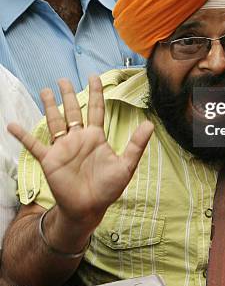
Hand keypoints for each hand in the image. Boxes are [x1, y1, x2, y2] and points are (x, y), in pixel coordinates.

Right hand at [7, 77, 152, 226]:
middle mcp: (78, 138)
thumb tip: (150, 124)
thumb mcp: (126, 165)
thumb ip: (136, 145)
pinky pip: (34, 145)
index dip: (95, 92)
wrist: (88, 209)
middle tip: (63, 79)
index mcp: (96, 137)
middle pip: (73, 110)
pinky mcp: (50, 160)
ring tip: (45, 90)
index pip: (96, 108)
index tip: (93, 76)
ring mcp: (63, 148)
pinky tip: (12, 125)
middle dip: (68, 94)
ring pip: (55, 121)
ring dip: (50, 106)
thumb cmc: (108, 189)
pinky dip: (23, 135)